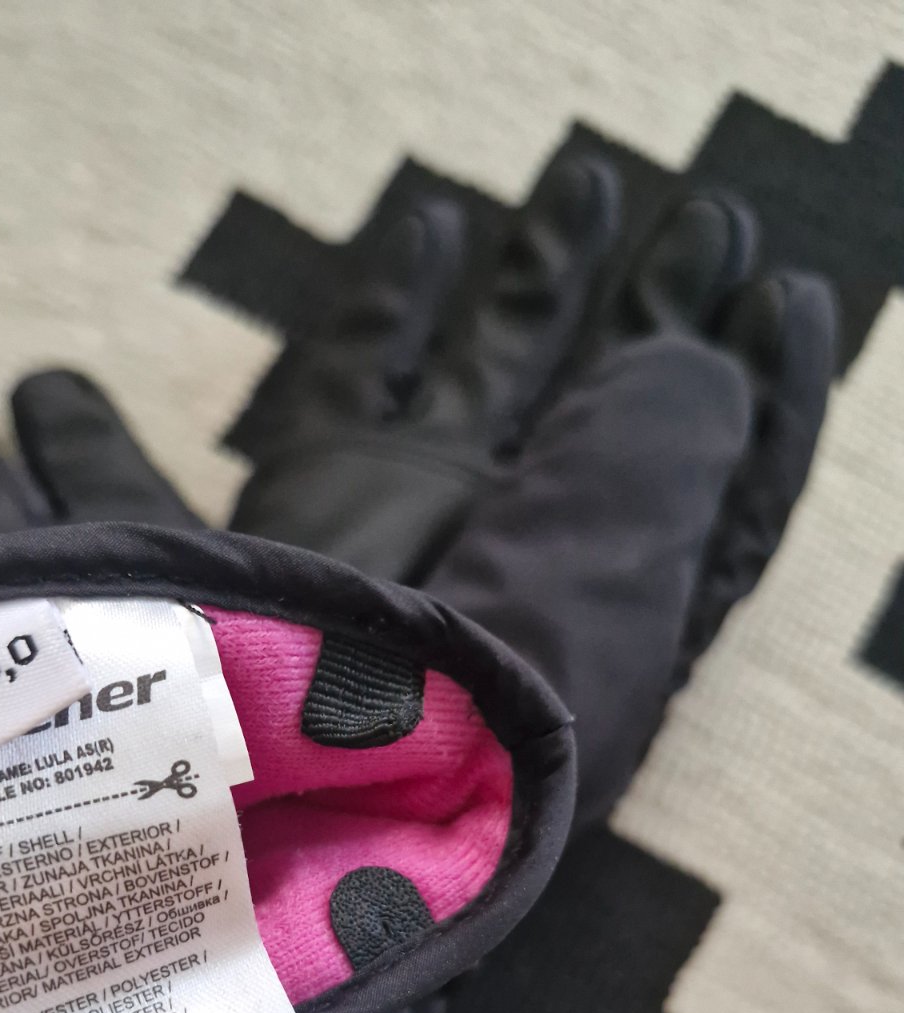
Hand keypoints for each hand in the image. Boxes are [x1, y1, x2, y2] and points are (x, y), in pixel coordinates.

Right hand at [231, 153, 836, 826]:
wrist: (287, 773)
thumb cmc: (471, 703)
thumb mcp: (604, 583)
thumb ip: (662, 453)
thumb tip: (694, 352)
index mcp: (613, 602)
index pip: (710, 483)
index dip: (760, 394)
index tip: (784, 298)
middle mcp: (523, 555)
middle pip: (605, 412)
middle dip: (657, 317)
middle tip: (701, 223)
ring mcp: (417, 518)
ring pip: (488, 372)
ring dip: (537, 277)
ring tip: (587, 182)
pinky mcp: (317, 492)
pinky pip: (360, 369)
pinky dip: (391, 298)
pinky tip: (429, 228)